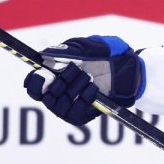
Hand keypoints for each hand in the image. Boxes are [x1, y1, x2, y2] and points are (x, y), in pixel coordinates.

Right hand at [23, 36, 143, 125]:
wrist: (130, 68)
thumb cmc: (107, 55)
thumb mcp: (87, 47)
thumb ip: (66, 51)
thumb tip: (43, 56)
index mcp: (53, 74)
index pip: (33, 85)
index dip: (35, 82)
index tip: (45, 75)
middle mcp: (57, 93)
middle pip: (44, 96)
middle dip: (59, 81)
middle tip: (76, 70)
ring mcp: (68, 106)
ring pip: (58, 106)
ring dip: (73, 89)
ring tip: (88, 77)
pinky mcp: (81, 116)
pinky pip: (74, 115)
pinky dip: (83, 100)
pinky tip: (93, 89)